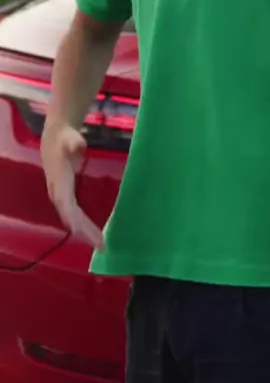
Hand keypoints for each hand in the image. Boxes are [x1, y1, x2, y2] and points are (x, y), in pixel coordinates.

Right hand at [41, 123, 103, 250]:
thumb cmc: (64, 139)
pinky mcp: (67, 197)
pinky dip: (84, 226)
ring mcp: (62, 197)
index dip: (72, 218)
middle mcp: (58, 193)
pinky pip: (76, 216)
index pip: (65, 204)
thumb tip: (80, 145)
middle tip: (101, 245)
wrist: (54, 139)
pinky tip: (95, 234)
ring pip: (73, 220)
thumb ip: (75, 142)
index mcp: (59, 182)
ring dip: (86, 232)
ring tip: (101, 245)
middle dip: (84, 232)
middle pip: (70, 217)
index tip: (81, 232)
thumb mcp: (70, 138)